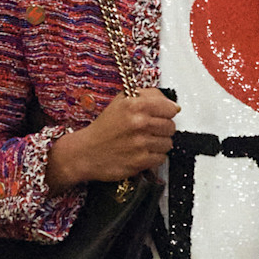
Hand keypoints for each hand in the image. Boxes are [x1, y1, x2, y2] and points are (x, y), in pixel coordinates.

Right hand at [46, 88, 178, 194]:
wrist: (86, 152)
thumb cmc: (103, 127)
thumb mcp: (121, 102)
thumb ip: (147, 97)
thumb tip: (173, 105)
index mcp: (135, 105)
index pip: (170, 108)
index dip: (166, 112)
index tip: (160, 115)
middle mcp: (139, 122)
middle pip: (171, 126)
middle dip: (162, 129)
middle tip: (148, 130)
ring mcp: (141, 143)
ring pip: (168, 143)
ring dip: (158, 144)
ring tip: (143, 142)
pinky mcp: (141, 161)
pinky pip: (161, 158)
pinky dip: (153, 157)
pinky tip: (141, 152)